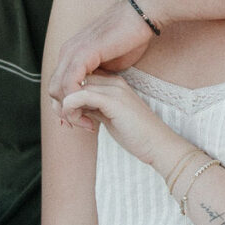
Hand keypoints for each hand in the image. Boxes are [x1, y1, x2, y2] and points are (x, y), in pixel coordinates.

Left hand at [49, 0, 155, 115]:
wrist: (144, 15)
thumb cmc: (133, 37)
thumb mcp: (110, 63)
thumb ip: (98, 78)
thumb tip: (93, 94)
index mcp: (73, 53)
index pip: (58, 85)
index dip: (66, 107)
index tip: (83, 122)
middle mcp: (69, 51)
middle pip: (53, 89)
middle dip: (64, 112)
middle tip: (84, 125)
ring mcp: (74, 51)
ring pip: (57, 89)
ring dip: (69, 111)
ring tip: (88, 123)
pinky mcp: (84, 53)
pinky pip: (69, 83)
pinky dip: (75, 102)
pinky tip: (90, 113)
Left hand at [61, 72, 182, 167]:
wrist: (158, 144)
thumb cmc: (136, 136)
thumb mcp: (109, 118)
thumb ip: (94, 109)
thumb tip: (75, 108)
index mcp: (115, 84)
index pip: (82, 79)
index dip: (71, 96)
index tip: (73, 117)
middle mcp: (114, 82)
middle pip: (76, 81)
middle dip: (65, 100)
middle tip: (70, 121)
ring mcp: (114, 90)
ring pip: (75, 87)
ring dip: (67, 107)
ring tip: (76, 124)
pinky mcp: (112, 101)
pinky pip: (80, 96)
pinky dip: (72, 109)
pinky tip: (81, 124)